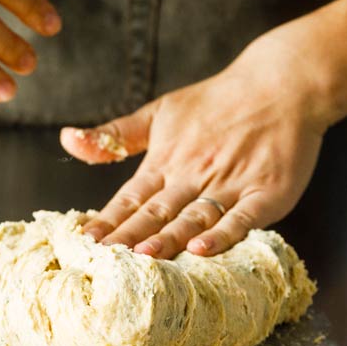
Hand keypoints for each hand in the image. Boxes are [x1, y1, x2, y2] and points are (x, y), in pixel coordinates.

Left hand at [60, 35, 334, 258]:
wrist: (280, 84)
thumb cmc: (217, 102)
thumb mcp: (160, 112)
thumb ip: (115, 135)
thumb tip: (66, 139)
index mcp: (166, 160)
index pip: (130, 197)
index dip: (108, 220)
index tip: (84, 242)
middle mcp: (193, 174)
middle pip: (156, 212)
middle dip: (129, 238)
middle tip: (104, 260)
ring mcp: (229, 183)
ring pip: (193, 217)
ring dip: (168, 237)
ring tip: (143, 256)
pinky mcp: (265, 193)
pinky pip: (240, 218)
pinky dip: (222, 235)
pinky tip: (201, 250)